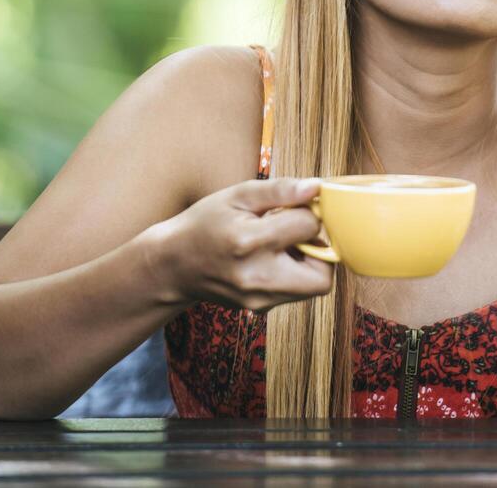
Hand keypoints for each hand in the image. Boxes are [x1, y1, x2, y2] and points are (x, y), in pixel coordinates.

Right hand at [155, 176, 334, 311]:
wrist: (174, 265)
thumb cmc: (205, 224)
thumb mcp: (237, 196)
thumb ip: (279, 190)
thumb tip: (315, 188)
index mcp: (249, 242)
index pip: (308, 225)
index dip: (306, 211)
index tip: (291, 208)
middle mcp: (256, 277)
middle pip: (323, 276)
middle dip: (320, 249)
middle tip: (298, 233)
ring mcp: (258, 299)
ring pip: (313, 286)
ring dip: (309, 263)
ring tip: (282, 245)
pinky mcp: (259, 308)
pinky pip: (296, 292)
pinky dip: (295, 274)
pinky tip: (272, 259)